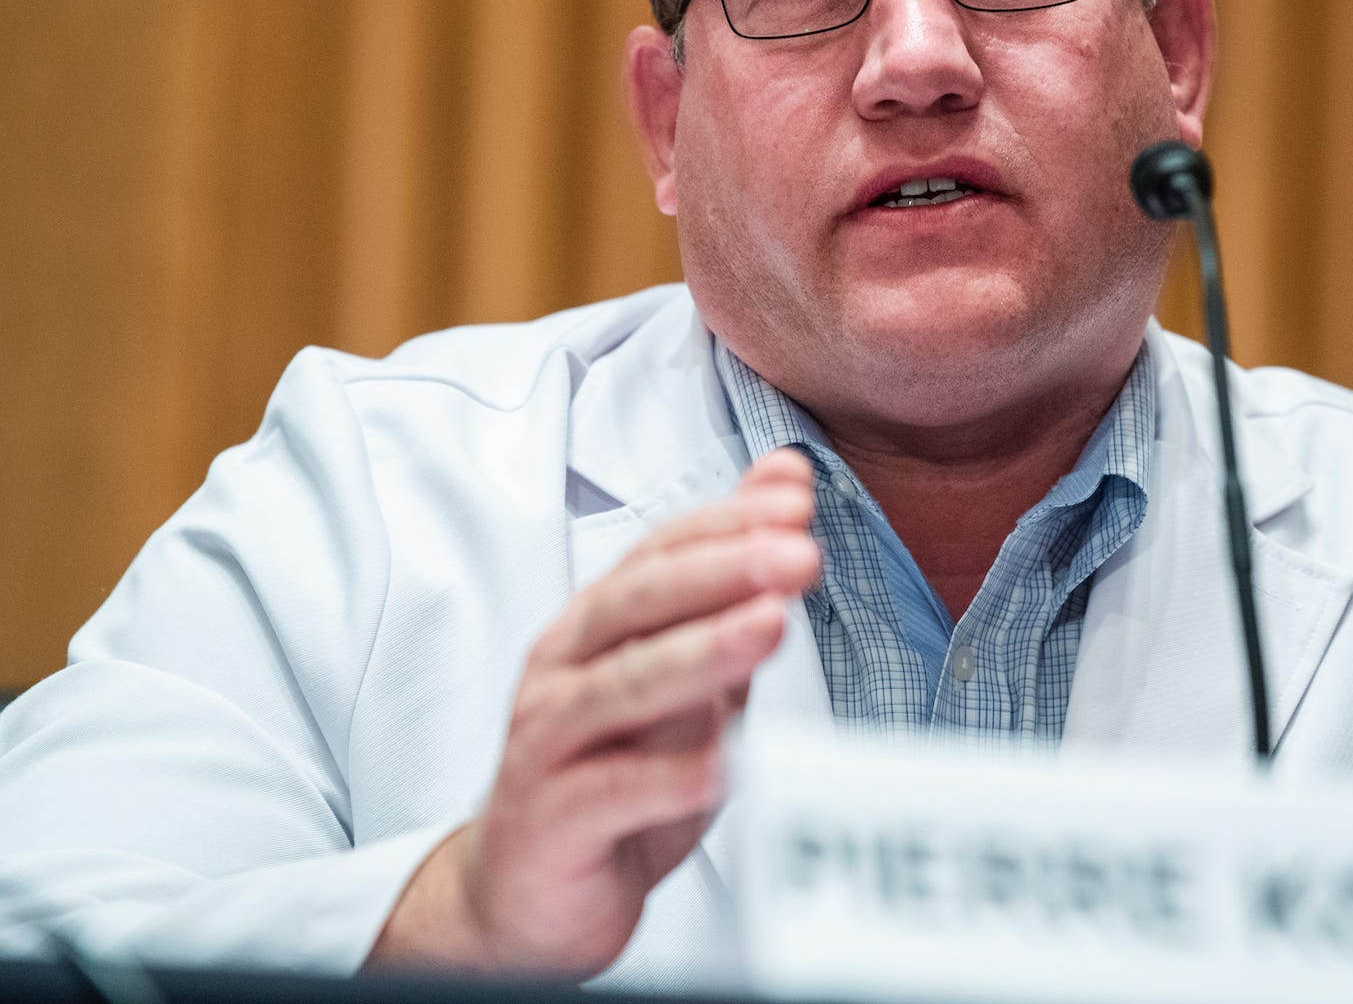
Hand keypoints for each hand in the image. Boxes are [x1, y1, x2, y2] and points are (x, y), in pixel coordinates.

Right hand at [367, 449, 818, 976]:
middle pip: (637, 602)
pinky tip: (727, 763)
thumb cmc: (615, 770)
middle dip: (723, 570)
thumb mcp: (684, 670)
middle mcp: (562, 668)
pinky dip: (672, 775)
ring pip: (621, 686)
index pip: (659, 553)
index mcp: (595, 625)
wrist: (529, 894)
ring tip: (772, 626)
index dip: (726, 522)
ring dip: (702, 653)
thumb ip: (732, 586)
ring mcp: (547, 741)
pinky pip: (613, 791)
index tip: (796, 498)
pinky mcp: (550, 819)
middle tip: (798, 553)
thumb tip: (785, 482)